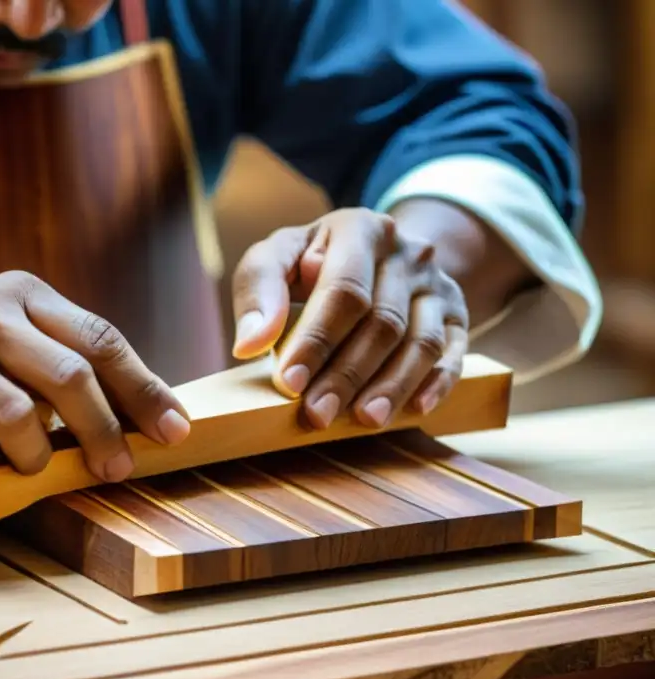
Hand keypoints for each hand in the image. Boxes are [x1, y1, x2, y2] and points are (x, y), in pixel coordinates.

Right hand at [0, 271, 190, 507]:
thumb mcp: (1, 340)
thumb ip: (61, 365)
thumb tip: (144, 420)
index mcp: (11, 294)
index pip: (97, 339)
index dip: (143, 390)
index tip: (174, 431)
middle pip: (68, 378)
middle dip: (103, 433)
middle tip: (115, 469)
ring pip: (19, 425)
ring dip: (31, 460)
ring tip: (16, 464)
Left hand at [231, 208, 469, 429]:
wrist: (373, 252)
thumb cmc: (309, 263)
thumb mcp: (276, 259)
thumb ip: (258, 292)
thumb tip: (249, 344)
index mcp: (360, 229)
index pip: (344, 290)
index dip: (316, 340)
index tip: (289, 383)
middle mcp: (407, 253)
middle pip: (383, 321)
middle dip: (347, 374)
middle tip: (318, 415)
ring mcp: (437, 285)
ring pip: (421, 342)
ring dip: (391, 386)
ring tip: (363, 420)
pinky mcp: (457, 314)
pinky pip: (454, 353)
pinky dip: (437, 383)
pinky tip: (414, 410)